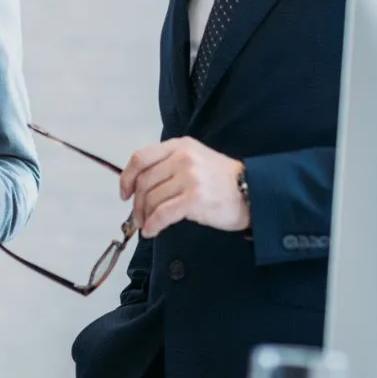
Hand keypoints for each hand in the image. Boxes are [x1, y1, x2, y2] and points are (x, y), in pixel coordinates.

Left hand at [119, 137, 246, 238]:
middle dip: (137, 204)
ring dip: (144, 216)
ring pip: (152, 199)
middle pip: (144, 182)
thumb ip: (169, 164)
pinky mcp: (194, 198)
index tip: (125, 193)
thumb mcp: (196, 158)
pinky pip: (162, 214)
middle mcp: (182, 158)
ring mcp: (189, 177)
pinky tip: (153, 232)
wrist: (251, 191)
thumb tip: (139, 185)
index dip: (127, 177)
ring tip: (148, 225)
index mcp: (180, 146)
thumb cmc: (222, 180)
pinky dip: (152, 225)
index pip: (141, 157)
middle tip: (138, 217)